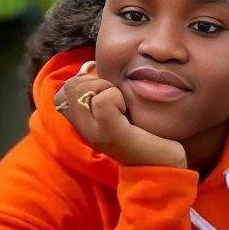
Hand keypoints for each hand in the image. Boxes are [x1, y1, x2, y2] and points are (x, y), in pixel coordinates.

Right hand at [54, 62, 186, 167]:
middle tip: (117, 99)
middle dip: (95, 82)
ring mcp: (95, 134)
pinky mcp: (111, 135)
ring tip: (122, 106)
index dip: (83, 82)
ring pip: (82, 90)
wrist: (165, 163)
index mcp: (85, 123)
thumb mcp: (120, 106)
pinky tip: (127, 113)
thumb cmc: (148, 133)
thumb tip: (87, 66)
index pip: (63, 92)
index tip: (107, 90)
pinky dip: (116, 98)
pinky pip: (103, 101)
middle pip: (70, 87)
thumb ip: (102, 89)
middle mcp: (85, 130)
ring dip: (106, 88)